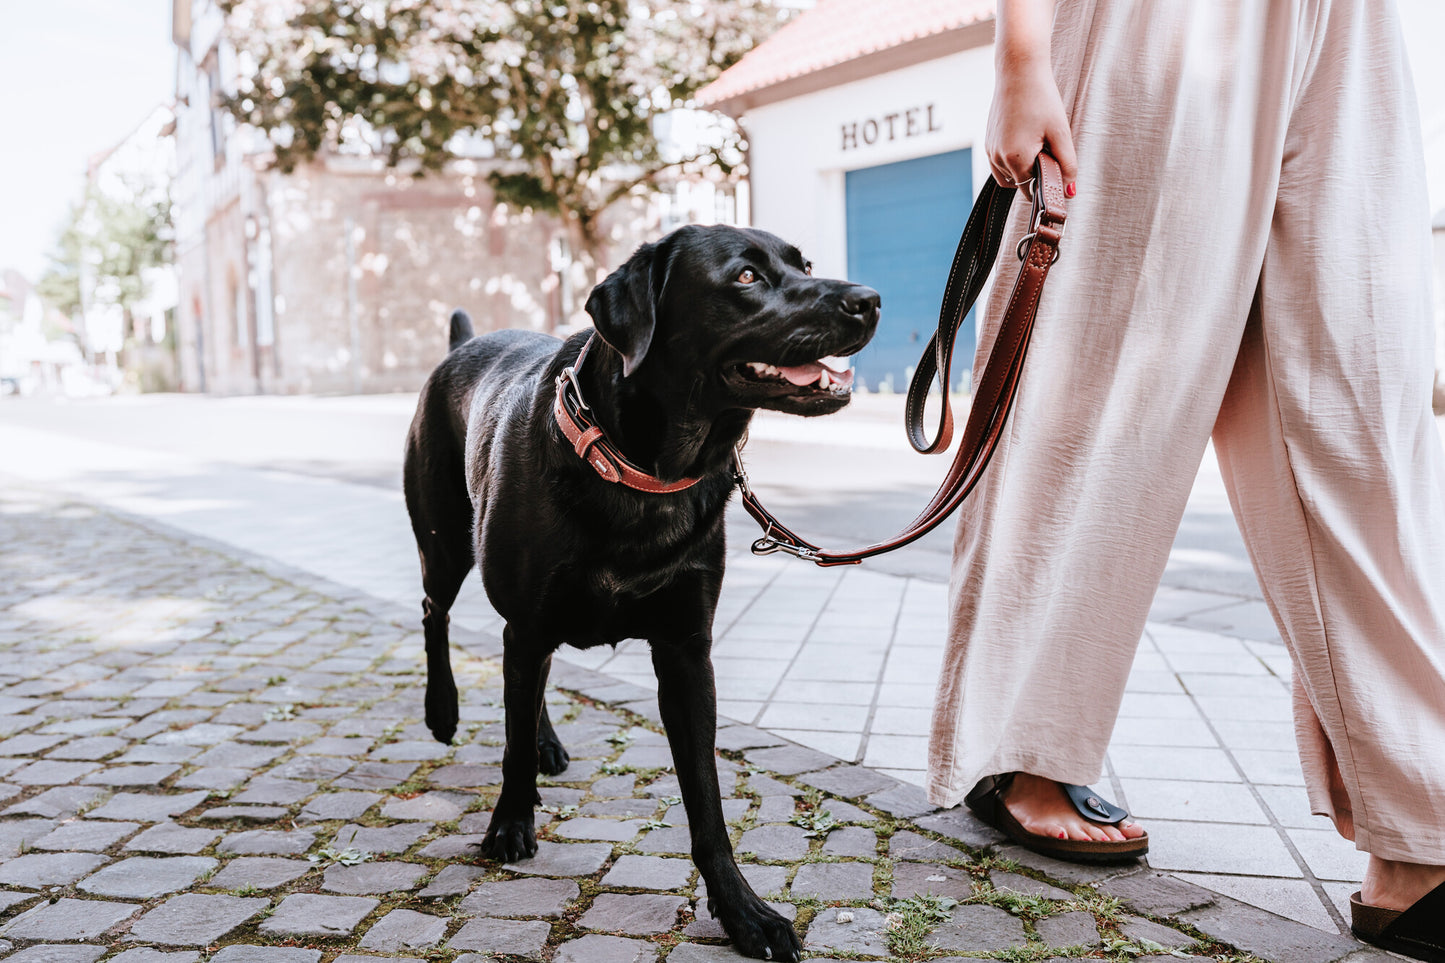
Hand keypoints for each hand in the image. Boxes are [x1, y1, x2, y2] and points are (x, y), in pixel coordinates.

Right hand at [986, 53, 1078, 196]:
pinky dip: (1013, 158)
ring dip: (1022, 167)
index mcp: (1015, 159)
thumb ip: (1067, 165)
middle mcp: (997, 158)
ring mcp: (990, 150)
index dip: (1046, 182)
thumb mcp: (1061, 133)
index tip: (1056, 166)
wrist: (1019, 71)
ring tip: (1036, 141)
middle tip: (1047, 148)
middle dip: (1033, 175)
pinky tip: (1025, 137)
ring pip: (1007, 175)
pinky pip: (1000, 162)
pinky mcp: (988, 141)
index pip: (1031, 189)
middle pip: (1018, 184)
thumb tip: (1069, 192)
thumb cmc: (1041, 99)